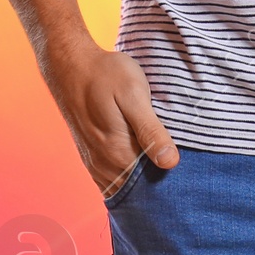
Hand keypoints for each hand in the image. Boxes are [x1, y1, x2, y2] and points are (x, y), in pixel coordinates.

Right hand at [44, 40, 178, 195]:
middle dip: (158, 180)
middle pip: (140, 188)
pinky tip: (139, 157)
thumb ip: (150, 130)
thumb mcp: (134, 94)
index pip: (153, 184)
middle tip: (173, 156)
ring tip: (157, 153)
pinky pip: (112, 179)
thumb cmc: (106, 75)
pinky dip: (128, 175)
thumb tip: (171, 163)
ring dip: (143, 178)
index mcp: (120, 153)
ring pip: (126, 185)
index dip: (170, 177)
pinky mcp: (91, 157)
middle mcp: (106, 165)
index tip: (183, 163)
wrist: (71, 66)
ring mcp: (96, 163)